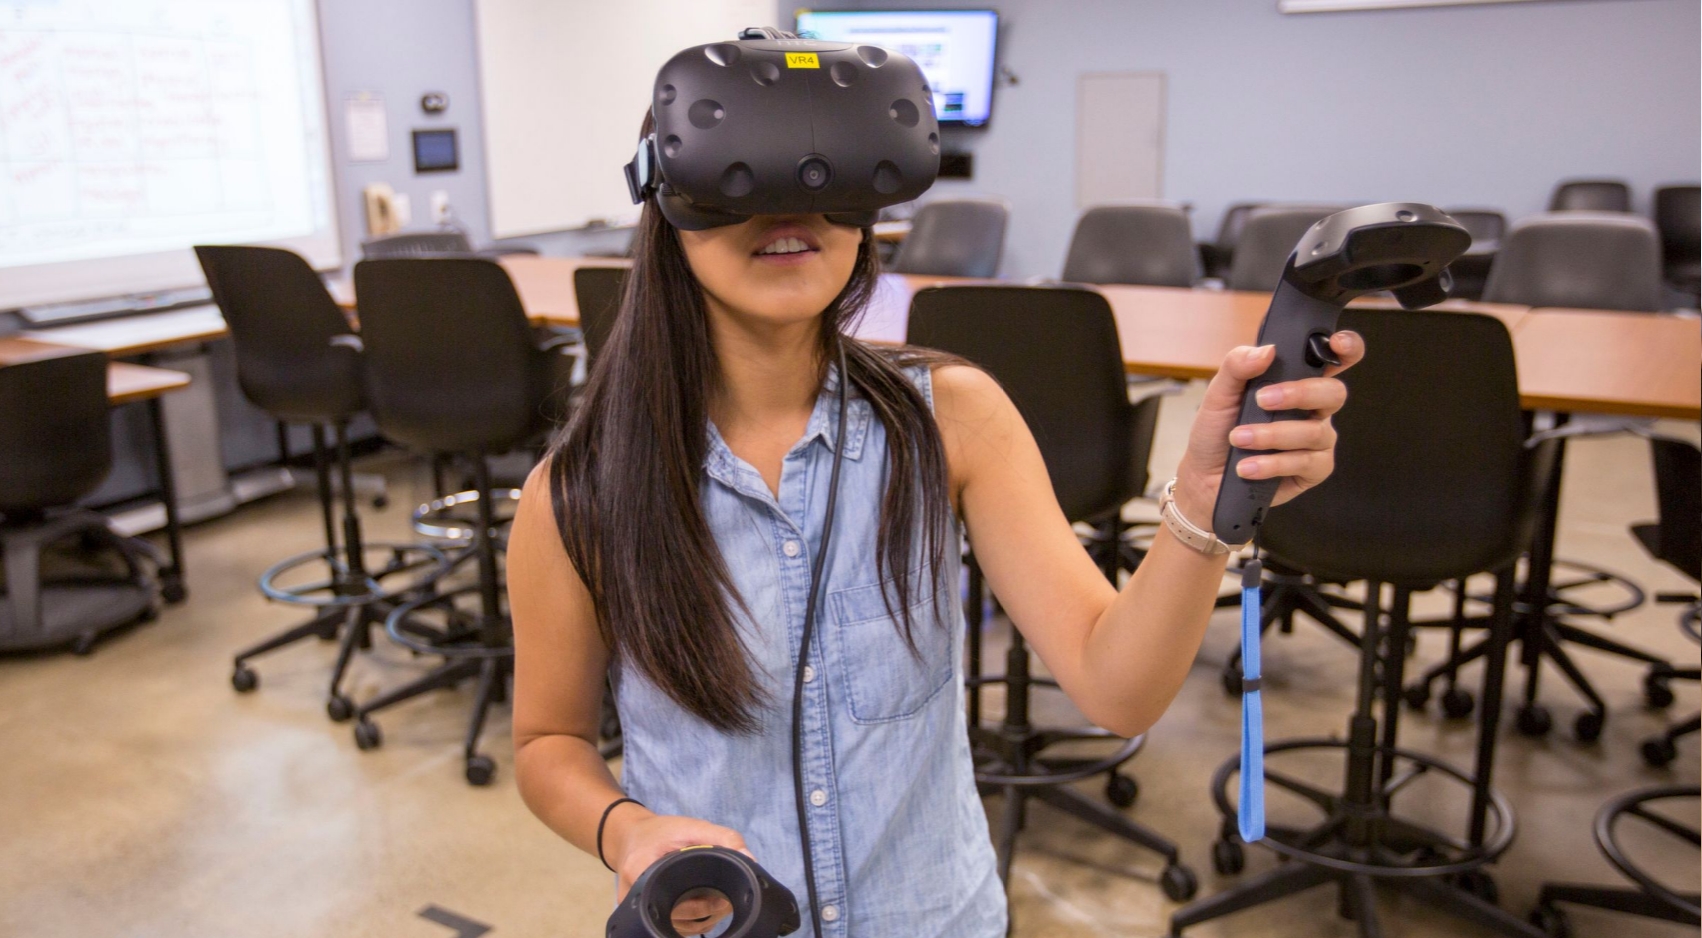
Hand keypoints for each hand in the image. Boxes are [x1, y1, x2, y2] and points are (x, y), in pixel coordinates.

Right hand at [607, 808, 752, 935]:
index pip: (680, 900)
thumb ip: (724, 837)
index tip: (724, 895)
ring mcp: (636, 910)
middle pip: (680, 918)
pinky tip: (702, 907)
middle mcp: (635, 894)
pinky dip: (691, 921)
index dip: (706, 903)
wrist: (630, 837)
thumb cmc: (661, 832)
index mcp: (641, 869)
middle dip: (708, 912)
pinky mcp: (642, 917)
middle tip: (725, 898)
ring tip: (717, 902)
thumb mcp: (692, 826)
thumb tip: (749, 859)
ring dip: (702, 920)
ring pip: (678, 927)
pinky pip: (672, 927)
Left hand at [1173, 332, 1363, 526]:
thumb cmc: (1217, 432)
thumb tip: (1267, 351)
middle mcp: (1313, 409)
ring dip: (1272, 435)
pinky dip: (1273, 464)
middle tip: (1262, 400)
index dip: (1347, 347)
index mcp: (1296, 382)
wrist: (1203, 476)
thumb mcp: (1219, 394)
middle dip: (1300, 394)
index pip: (1334, 359)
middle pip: (1334, 392)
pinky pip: (1307, 463)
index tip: (1335, 343)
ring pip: (1316, 431)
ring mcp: (1317, 441)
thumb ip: (1238, 366)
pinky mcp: (1313, 470)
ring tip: (1239, 438)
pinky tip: (1248, 466)